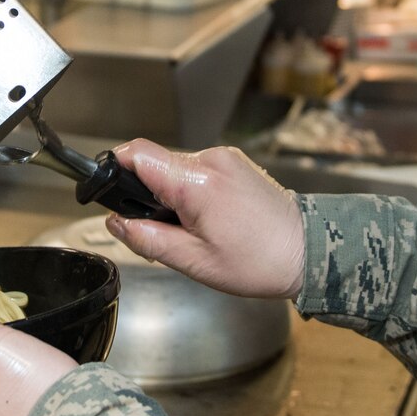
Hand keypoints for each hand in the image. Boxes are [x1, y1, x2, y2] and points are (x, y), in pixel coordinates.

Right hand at [104, 140, 303, 300]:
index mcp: (196, 182)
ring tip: (192, 231)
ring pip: (175, 169)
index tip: (107, 190)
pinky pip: (197, 171)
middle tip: (160, 230)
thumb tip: (116, 223)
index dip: (115, 169)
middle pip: (155, 164)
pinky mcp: (235, 163)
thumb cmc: (260, 261)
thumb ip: (147, 239)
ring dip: (171, 196)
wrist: (309, 251)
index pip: (137, 153)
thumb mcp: (194, 262)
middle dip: (146, 195)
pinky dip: (191, 193)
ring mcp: (225, 158)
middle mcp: (211, 160)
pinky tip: (208, 220)